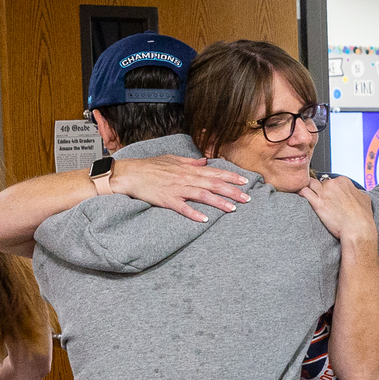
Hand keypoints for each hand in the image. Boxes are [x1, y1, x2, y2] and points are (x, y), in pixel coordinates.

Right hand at [109, 155, 250, 221]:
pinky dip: (194, 214)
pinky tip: (204, 220)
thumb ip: (190, 162)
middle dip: (232, 191)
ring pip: (202, 195)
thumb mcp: (172, 159)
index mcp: (189, 169)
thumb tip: (205, 161)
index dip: (232, 176)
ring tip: (233, 209)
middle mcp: (186, 178)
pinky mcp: (167, 200)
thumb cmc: (150, 166)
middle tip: (248, 198)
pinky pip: (182, 208)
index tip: (246, 181)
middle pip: (214, 184)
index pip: (215, 172)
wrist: (130, 173)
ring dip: (219, 203)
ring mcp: (177, 189)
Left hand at [299, 176, 376, 241]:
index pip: (332, 180)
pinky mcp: (317, 203)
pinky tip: (300, 195)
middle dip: (320, 190)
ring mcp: (324, 192)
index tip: (329, 194)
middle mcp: (333, 184)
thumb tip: (355, 193)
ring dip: (309, 188)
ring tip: (307, 194)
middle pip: (321, 182)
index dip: (329, 188)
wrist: (358, 230)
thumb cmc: (362, 217)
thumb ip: (357, 193)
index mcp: (344, 181)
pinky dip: (301, 192)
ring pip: (310, 183)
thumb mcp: (365, 199)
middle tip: (321, 199)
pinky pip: (304, 192)